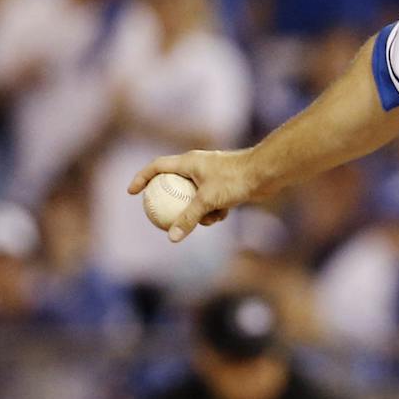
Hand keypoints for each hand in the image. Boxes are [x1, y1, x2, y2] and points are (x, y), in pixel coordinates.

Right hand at [127, 147, 259, 241]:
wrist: (265, 172)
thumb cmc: (236, 180)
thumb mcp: (208, 200)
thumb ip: (188, 218)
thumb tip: (172, 237)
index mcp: (188, 161)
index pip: (157, 167)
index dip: (142, 178)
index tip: (132, 193)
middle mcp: (198, 166)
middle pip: (175, 184)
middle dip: (173, 202)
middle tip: (163, 217)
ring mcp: (212, 175)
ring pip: (194, 196)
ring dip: (198, 210)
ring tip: (207, 219)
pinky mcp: (225, 184)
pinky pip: (211, 200)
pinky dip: (214, 210)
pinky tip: (222, 216)